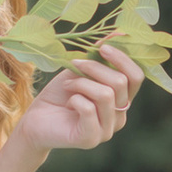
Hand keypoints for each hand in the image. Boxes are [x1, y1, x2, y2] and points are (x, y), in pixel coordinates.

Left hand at [12, 43, 143, 156]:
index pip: (136, 77)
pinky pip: (88, 109)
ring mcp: (107, 130)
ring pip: (105, 94)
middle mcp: (119, 117)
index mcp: (121, 100)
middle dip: (95, 68)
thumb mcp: (80, 70)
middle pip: (121, 83)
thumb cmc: (59, 94)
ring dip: (81, 83)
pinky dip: (75, 98)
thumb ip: (100, 57)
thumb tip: (119, 32)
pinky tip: (68, 102)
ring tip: (68, 85)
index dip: (122, 59)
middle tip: (75, 65)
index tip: (102, 47)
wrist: (36, 120)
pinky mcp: (90, 138)